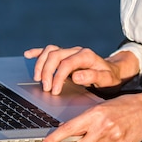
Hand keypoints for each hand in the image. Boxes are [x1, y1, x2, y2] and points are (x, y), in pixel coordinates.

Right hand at [24, 45, 138, 94]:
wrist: (113, 71)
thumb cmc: (109, 77)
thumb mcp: (106, 79)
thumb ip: (93, 76)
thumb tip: (76, 76)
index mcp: (86, 55)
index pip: (66, 63)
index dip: (58, 76)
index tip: (54, 91)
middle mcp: (76, 50)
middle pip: (55, 55)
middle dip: (47, 72)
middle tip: (46, 89)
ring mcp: (69, 51)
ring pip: (50, 51)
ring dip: (41, 64)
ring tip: (37, 79)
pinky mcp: (64, 54)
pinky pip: (49, 50)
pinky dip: (38, 52)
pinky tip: (28, 55)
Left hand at [37, 92, 141, 141]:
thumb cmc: (123, 104)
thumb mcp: (102, 106)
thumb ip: (88, 119)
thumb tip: (72, 131)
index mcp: (95, 113)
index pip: (69, 128)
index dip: (53, 139)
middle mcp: (103, 126)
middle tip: (82, 136)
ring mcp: (113, 138)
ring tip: (104, 131)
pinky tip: (114, 134)